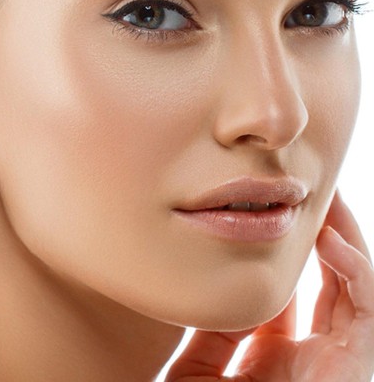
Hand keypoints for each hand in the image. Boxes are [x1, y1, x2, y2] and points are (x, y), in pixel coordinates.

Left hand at [165, 189, 373, 380]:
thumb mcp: (202, 372)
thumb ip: (210, 336)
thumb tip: (209, 291)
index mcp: (276, 361)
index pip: (286, 297)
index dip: (280, 257)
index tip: (262, 217)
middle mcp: (313, 359)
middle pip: (325, 285)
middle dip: (319, 238)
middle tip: (302, 195)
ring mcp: (341, 364)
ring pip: (354, 288)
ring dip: (343, 240)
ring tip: (325, 198)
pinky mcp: (361, 368)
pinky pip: (368, 311)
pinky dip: (356, 271)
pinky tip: (329, 240)